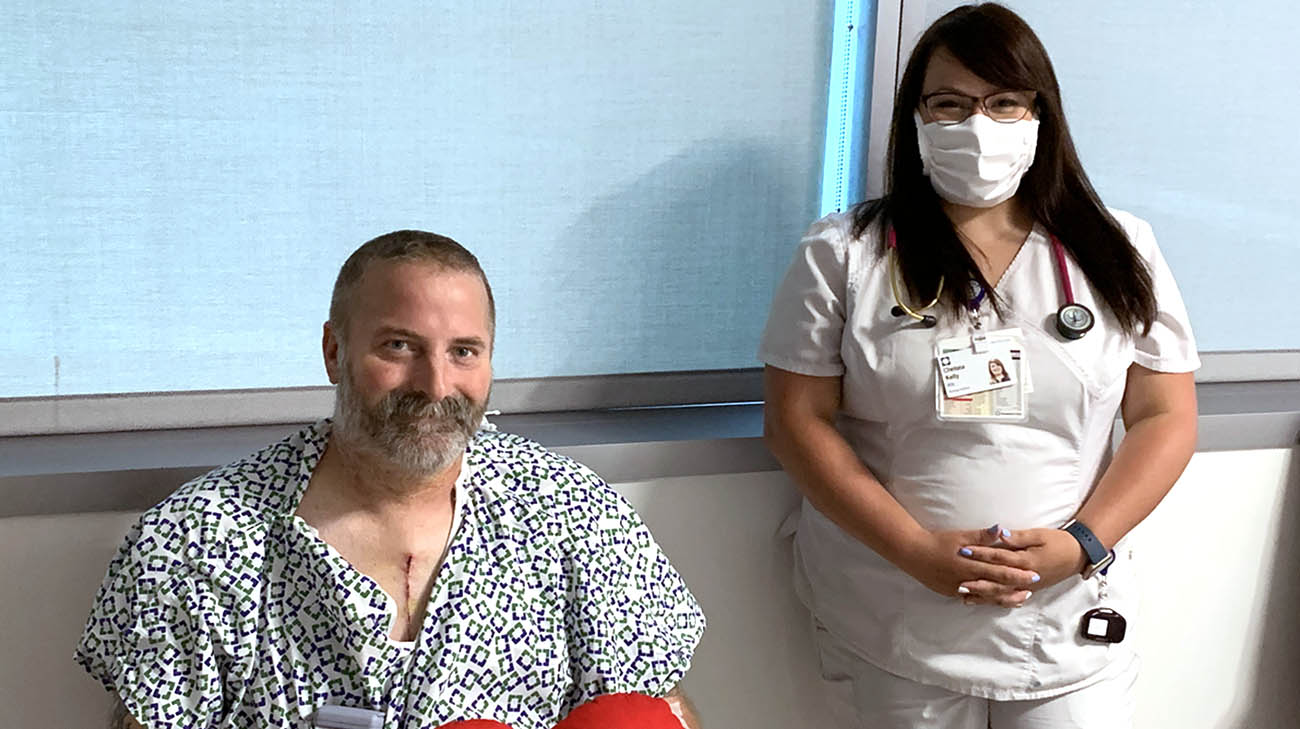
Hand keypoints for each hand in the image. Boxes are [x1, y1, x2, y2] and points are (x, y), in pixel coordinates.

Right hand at [899, 525, 1040, 607]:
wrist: (912, 553)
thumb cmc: (936, 541)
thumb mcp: (959, 536)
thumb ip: (981, 536)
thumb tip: (1001, 530)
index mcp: (969, 565)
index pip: (999, 571)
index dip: (1017, 574)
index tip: (1034, 575)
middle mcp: (965, 580)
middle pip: (995, 587)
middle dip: (1015, 588)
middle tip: (1033, 589)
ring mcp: (958, 589)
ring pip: (985, 597)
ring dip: (1003, 598)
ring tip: (1019, 599)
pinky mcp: (951, 593)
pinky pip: (973, 598)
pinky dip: (987, 599)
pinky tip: (995, 600)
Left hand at [958, 527, 1086, 597]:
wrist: (1077, 556)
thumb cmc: (1058, 542)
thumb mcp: (1039, 535)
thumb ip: (1019, 537)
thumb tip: (1000, 533)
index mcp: (1027, 561)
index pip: (999, 557)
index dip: (980, 554)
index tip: (963, 551)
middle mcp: (1026, 577)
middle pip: (997, 580)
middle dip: (977, 580)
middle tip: (957, 581)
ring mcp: (1028, 586)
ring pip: (1001, 593)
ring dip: (982, 593)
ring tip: (963, 593)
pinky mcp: (1029, 589)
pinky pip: (1009, 597)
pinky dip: (994, 599)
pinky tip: (981, 600)